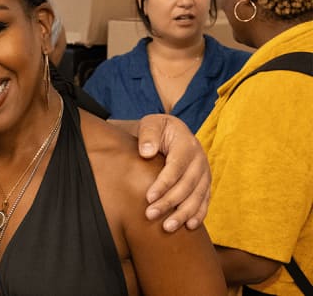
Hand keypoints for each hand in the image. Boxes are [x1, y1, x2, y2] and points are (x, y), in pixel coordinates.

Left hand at [136, 114, 210, 231]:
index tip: (148, 197)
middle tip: (150, 215)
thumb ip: (148, 135)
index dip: (163, 183)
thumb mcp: (151, 124)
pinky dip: (198, 214)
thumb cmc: (157, 129)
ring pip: (197, 196)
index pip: (176, 167)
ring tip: (167, 227)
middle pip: (186, 185)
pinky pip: (205, 200)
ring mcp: (204, 173)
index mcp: (187, 144)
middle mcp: (200, 160)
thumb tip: (146, 152)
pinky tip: (189, 226)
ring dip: (183, 213)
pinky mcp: (205, 183)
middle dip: (169, 202)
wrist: (170, 132)